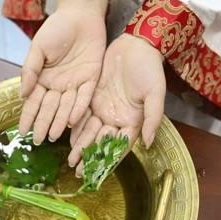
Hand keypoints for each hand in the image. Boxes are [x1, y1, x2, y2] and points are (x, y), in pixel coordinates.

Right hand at [19, 0, 109, 144]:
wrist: (80, 14)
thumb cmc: (57, 29)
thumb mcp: (38, 48)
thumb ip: (30, 70)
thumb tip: (22, 94)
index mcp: (43, 78)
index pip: (34, 102)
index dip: (28, 117)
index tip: (22, 132)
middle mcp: (59, 85)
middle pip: (50, 108)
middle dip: (43, 124)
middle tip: (38, 141)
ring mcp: (75, 83)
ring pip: (66, 107)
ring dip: (59, 122)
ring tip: (52, 136)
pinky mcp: (91, 79)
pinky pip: (84, 97)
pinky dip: (78, 109)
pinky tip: (72, 121)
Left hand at [68, 33, 165, 168]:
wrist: (136, 45)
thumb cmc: (150, 69)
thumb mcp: (155, 93)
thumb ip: (152, 119)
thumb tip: (149, 143)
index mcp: (133, 121)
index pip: (120, 146)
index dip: (109, 160)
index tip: (99, 174)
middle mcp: (117, 118)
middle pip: (102, 142)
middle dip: (90, 157)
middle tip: (78, 172)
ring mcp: (104, 108)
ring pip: (90, 131)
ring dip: (81, 146)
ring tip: (71, 161)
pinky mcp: (93, 97)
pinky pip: (82, 115)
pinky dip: (75, 127)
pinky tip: (66, 137)